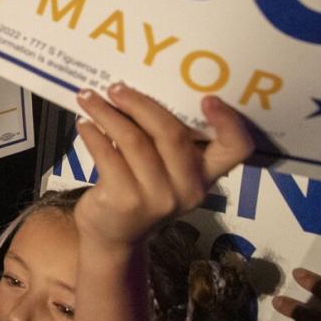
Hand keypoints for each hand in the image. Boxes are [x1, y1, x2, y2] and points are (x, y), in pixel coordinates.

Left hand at [73, 83, 252, 249]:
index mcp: (206, 174)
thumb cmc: (139, 187)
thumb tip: (136, 86)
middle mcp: (189, 187)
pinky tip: (84, 124)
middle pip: (171, 133)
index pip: (235, 149)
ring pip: (134, 140)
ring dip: (106, 113)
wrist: (113, 234)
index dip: (228, 122)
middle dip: (139, 103)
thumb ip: (162, 138)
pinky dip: (93, 134)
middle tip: (115, 87)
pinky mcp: (126, 200)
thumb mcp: (163, 168)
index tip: (208, 97)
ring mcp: (159, 197)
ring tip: (88, 98)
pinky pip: (107, 155)